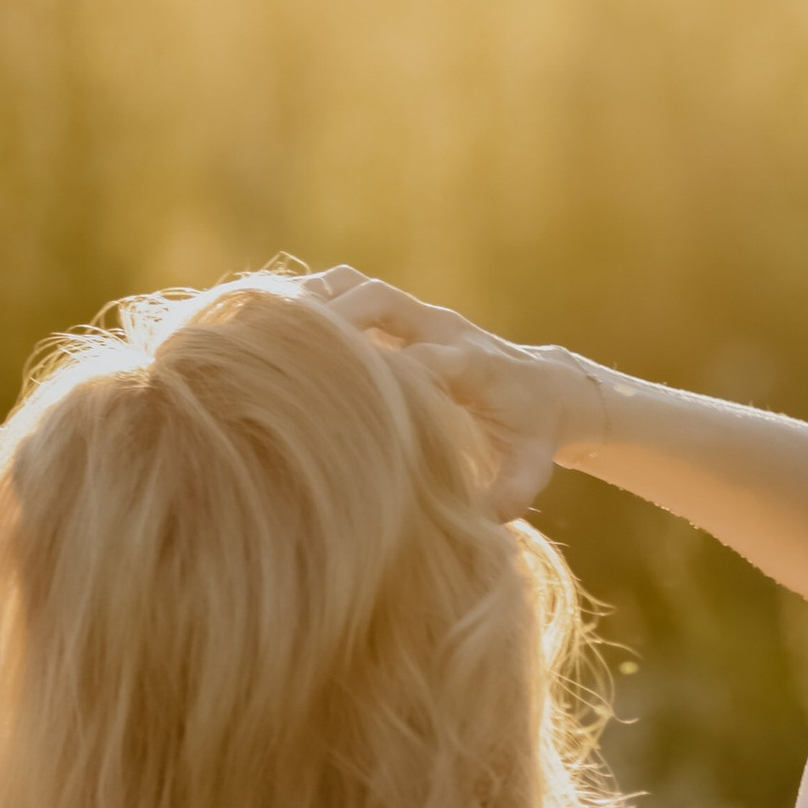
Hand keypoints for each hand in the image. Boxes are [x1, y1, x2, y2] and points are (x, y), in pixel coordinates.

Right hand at [298, 266, 603, 517]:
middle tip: (282, 347)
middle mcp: (444, 328)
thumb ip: (510, 496)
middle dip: (334, 321)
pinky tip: (269, 318)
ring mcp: (419, 314)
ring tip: (260, 322)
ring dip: (311, 300)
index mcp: (475, 367)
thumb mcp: (530, 470)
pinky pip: (347, 287)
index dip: (385, 371)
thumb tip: (478, 522)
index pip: (425, 358)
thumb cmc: (531, 437)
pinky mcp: (400, 311)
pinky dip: (309, 296)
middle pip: (381, 302)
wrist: (547, 387)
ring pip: (358, 285)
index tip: (343, 397)